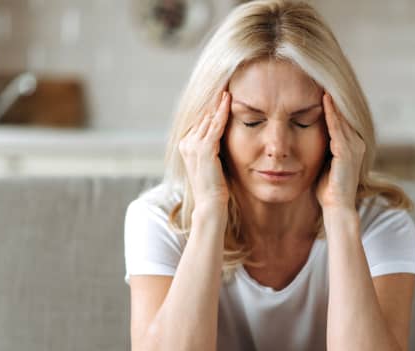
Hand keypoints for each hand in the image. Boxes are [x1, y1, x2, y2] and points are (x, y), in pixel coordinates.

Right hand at [178, 91, 230, 208]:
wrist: (210, 204)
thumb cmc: (214, 186)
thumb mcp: (212, 162)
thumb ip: (213, 147)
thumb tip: (221, 134)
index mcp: (186, 145)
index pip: (199, 120)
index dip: (210, 106)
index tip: (221, 92)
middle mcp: (186, 143)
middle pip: (202, 115)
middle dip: (214, 101)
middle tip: (225, 82)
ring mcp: (193, 146)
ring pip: (208, 118)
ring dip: (218, 102)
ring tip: (227, 88)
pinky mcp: (204, 149)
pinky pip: (215, 126)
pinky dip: (222, 112)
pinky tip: (229, 100)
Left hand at [315, 92, 365, 210]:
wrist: (337, 208)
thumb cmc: (328, 190)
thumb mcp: (325, 163)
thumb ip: (323, 149)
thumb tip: (308, 136)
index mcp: (352, 145)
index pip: (341, 119)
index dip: (331, 103)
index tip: (318, 85)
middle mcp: (357, 143)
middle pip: (343, 114)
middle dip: (332, 96)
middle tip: (321, 75)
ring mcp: (354, 147)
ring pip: (341, 117)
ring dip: (332, 99)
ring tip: (321, 81)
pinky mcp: (347, 152)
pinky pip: (338, 127)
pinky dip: (331, 112)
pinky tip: (324, 98)